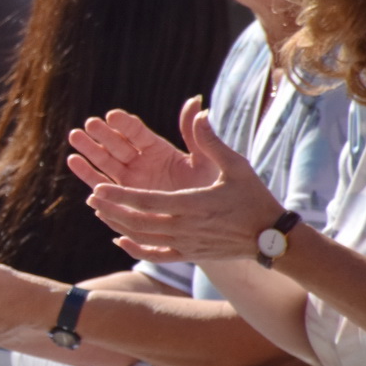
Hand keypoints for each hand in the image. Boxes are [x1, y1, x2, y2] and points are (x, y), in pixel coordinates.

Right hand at [67, 99, 216, 193]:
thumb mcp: (205, 160)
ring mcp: (129, 180)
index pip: (137, 133)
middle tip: (89, 124)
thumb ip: (194, 133)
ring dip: (89, 149)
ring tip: (75, 136)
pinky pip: (101, 185)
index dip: (124, 124)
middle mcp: (140, 162)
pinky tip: (74, 161)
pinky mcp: (121, 198)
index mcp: (158, 150)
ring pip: (104, 161)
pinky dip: (87, 174)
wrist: (204, 222)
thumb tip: (196, 101)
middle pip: (117, 145)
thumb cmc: (209, 190)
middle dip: (102, 134)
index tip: (112, 116)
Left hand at [86, 105, 282, 264]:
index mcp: (193, 205)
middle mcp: (186, 228)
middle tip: (91, 197)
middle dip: (111, 209)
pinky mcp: (189, 255)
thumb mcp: (236, 166)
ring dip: (117, 225)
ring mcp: (186, 245)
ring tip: (99, 211)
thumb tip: (198, 109)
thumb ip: (211, 141)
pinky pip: (156, 255)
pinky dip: (135, 249)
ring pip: (142, 238)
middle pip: (138, 222)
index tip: (98, 188)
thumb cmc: (255, 198)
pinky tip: (119, 238)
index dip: (121, 197)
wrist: (273, 238)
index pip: (148, 202)